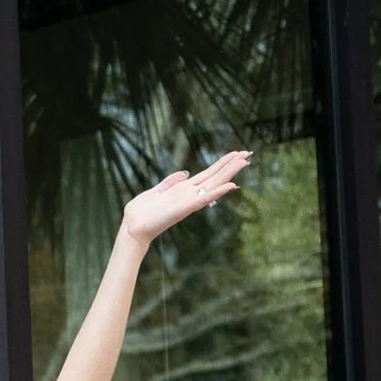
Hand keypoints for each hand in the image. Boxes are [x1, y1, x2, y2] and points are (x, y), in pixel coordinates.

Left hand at [119, 151, 250, 248]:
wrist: (132, 228)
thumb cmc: (142, 212)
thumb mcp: (156, 191)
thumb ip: (170, 182)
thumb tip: (185, 173)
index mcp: (183, 189)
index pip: (208, 173)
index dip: (222, 163)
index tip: (236, 153)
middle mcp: (190, 194)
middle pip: (215, 176)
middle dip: (231, 165)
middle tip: (248, 153)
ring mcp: (188, 201)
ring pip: (213, 184)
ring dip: (229, 174)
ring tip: (244, 163)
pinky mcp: (184, 209)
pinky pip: (204, 199)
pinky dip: (217, 192)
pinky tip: (231, 186)